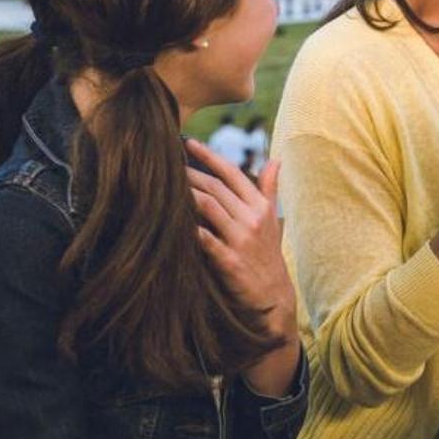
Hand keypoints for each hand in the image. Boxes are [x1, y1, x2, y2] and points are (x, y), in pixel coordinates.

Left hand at [186, 140, 296, 347]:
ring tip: (164, 184)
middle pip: (216, 186)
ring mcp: (242, 239)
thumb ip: (269, 189)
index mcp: (261, 206)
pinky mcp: (229, 260)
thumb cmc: (267, 255)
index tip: (188, 143)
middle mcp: (253, 218)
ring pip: (208, 206)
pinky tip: (170, 219)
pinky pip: (204, 238)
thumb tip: (275, 160)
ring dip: (185, 193)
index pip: (233, 173)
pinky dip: (188, 227)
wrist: (272, 295)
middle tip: (166, 161)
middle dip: (189, 172)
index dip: (210, 156)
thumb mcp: (272, 220)